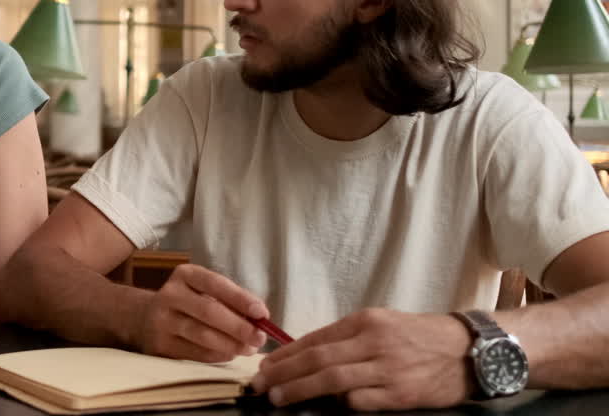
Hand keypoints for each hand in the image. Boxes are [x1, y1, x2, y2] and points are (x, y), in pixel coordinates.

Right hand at [136, 264, 268, 361]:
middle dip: (239, 327)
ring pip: (202, 335)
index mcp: (185, 275)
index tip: (262, 313)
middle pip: (209, 311)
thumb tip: (260, 318)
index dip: (240, 298)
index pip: (215, 283)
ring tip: (249, 349)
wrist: (144, 318)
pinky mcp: (160, 345)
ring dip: (231, 344)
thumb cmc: (187, 303)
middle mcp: (170, 294)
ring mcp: (162, 321)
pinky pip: (195, 353)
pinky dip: (218, 356)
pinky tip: (230, 354)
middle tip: (260, 338)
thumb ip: (230, 300)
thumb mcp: (203, 291)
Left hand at [250, 309, 471, 410]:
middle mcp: (373, 342)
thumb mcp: (382, 325)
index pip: (315, 339)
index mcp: (365, 321)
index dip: (286, 354)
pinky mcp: (401, 395)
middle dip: (283, 373)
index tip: (265, 366)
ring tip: (278, 397)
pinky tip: (325, 407)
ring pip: (332, 380)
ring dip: (300, 390)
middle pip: (318, 359)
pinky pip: (361, 401)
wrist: (469, 350)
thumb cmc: (419, 337)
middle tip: (260, 385)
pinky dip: (340, 404)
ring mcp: (388, 369)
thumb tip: (307, 356)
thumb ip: (347, 339)